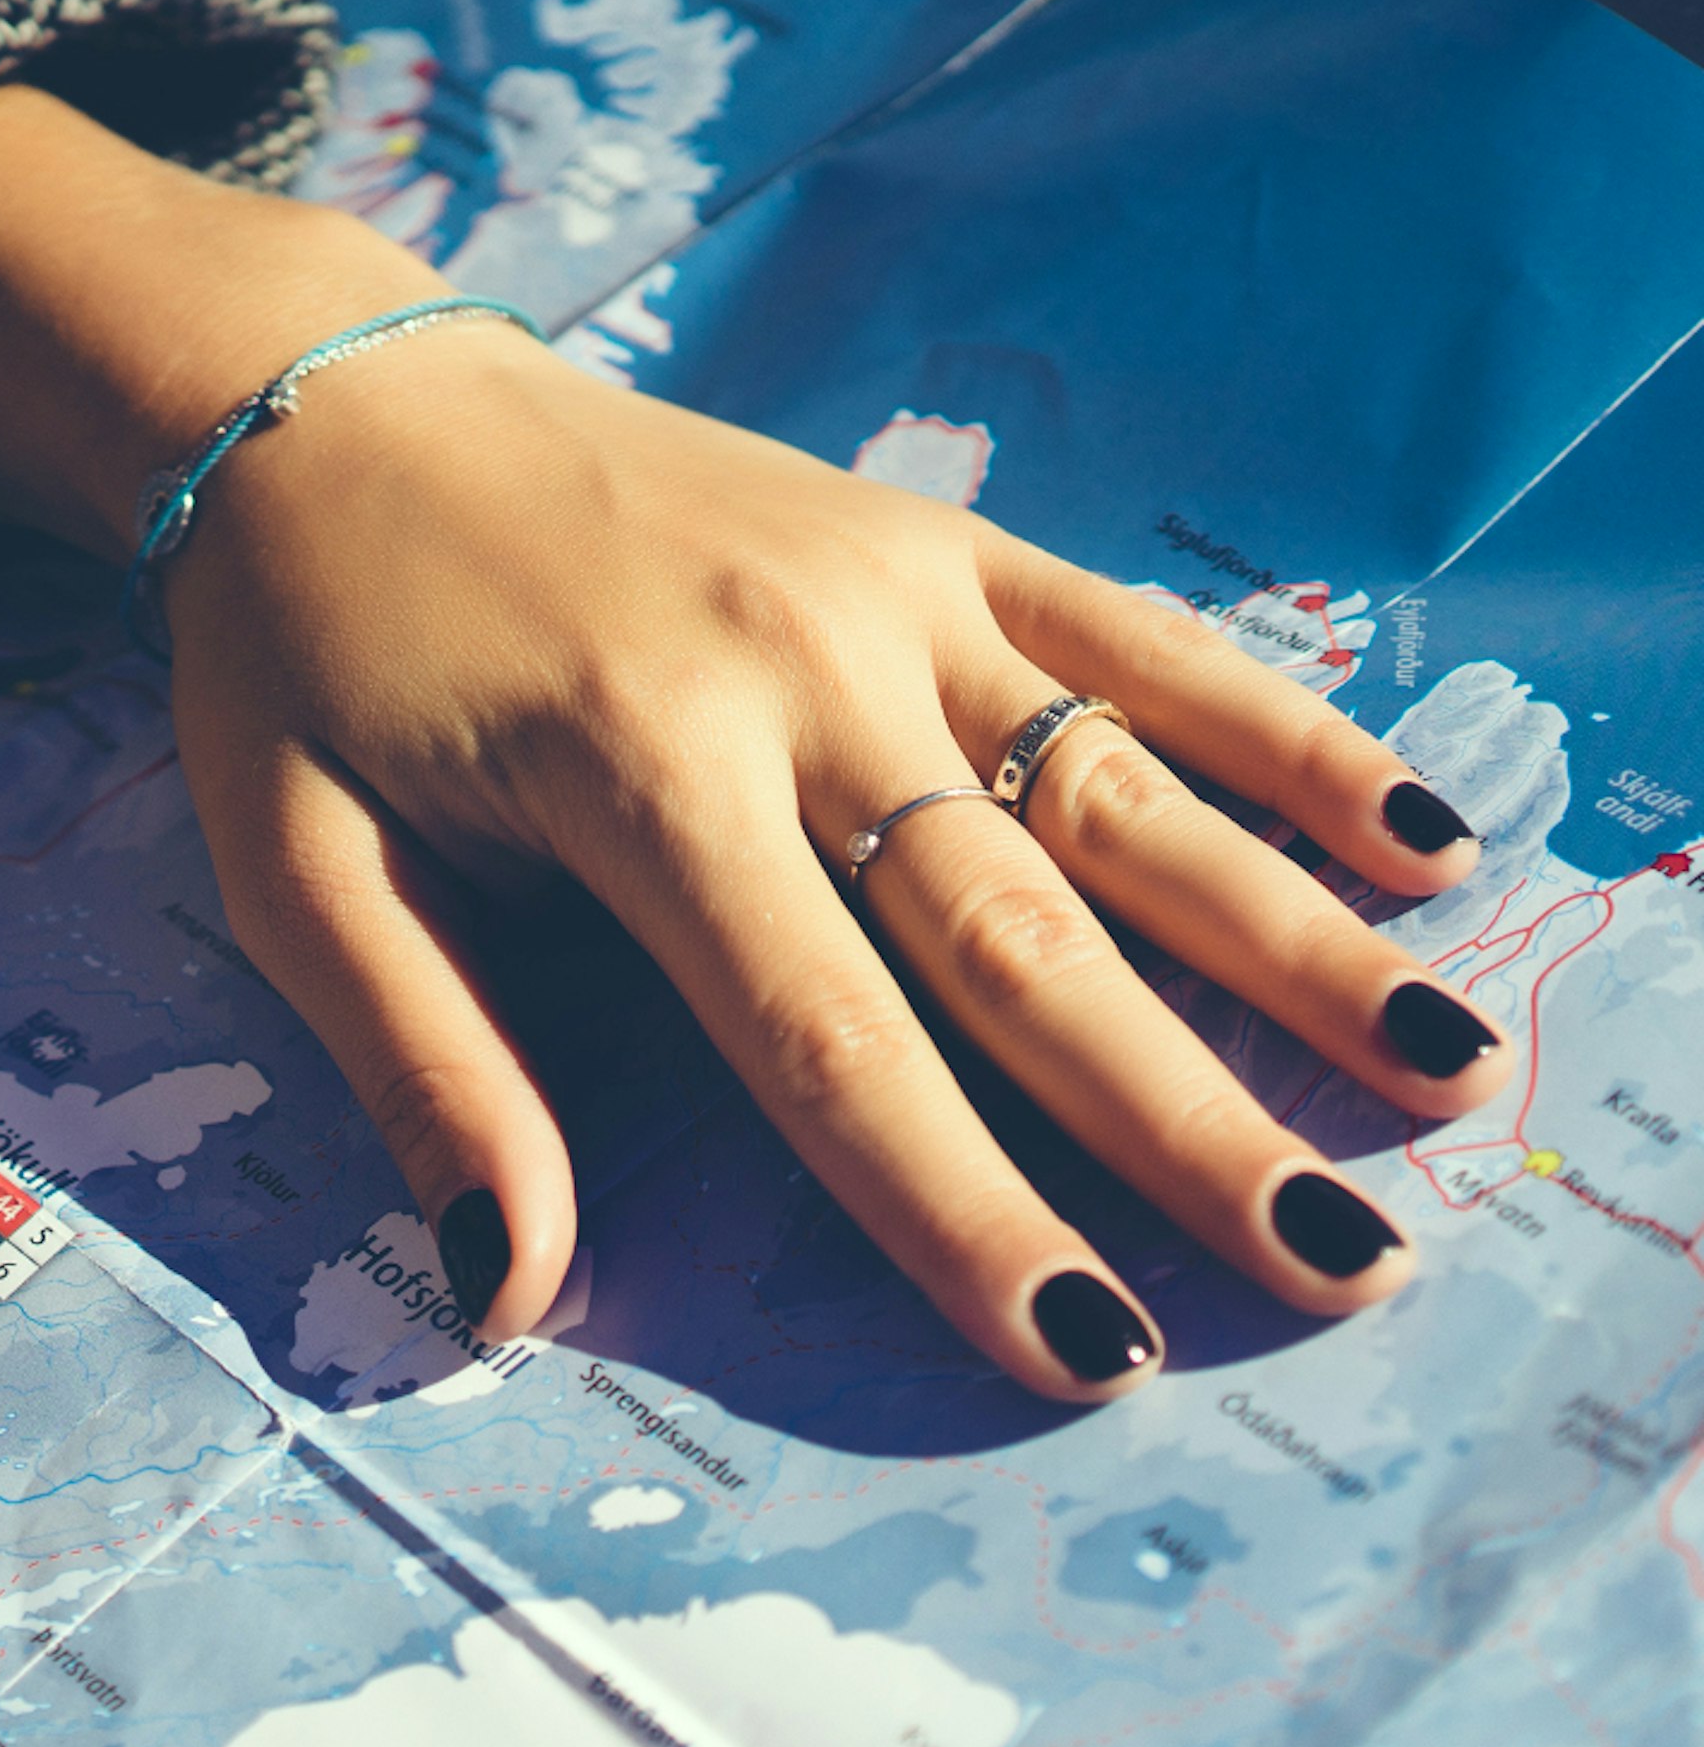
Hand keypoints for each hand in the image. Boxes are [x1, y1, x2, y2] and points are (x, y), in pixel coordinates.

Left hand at [0, 88, 1509, 1400]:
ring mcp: (887, 589)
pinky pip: (1134, 642)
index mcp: (633, 775)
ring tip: (1452, 1072)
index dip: (961, 1208)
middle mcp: (795, 676)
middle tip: (1341, 1268)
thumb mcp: (293, 866)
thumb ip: (419, 1068)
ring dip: (1297, 938)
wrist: (331, 394)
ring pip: (1126, 791)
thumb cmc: (301, 659)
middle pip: (1019, 936)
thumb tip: (499, 1293)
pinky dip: (1283, 732)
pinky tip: (1420, 834)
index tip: (1089, 1352)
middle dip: (1184, 1116)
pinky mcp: (932, 532)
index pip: (826, 1040)